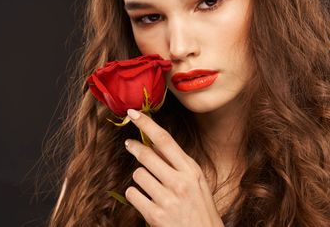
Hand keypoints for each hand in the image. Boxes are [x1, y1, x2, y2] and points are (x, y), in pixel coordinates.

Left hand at [124, 108, 224, 226]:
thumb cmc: (200, 209)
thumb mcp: (196, 182)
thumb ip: (177, 164)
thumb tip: (154, 144)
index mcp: (191, 170)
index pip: (165, 140)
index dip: (147, 124)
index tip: (134, 114)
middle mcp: (180, 182)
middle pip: (147, 155)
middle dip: (135, 147)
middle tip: (130, 144)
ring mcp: (167, 199)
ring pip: (138, 174)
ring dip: (140, 179)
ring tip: (152, 188)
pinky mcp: (155, 215)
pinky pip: (133, 194)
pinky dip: (136, 196)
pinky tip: (147, 201)